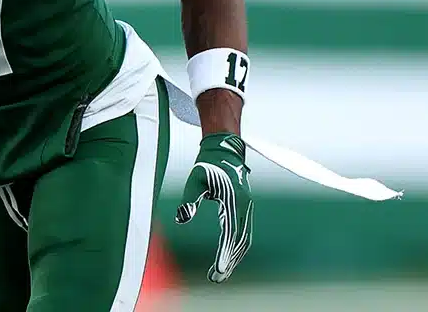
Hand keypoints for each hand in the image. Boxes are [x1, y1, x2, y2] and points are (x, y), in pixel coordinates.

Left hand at [175, 133, 253, 282]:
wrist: (224, 151)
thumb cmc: (208, 164)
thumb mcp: (195, 179)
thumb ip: (189, 199)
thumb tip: (181, 217)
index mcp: (234, 200)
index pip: (231, 233)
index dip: (225, 253)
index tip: (219, 269)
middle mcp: (244, 207)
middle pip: (240, 241)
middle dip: (229, 261)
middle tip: (216, 278)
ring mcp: (246, 209)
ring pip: (243, 239)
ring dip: (233, 257)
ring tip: (220, 273)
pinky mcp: (242, 209)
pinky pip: (242, 232)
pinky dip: (236, 247)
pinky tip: (227, 257)